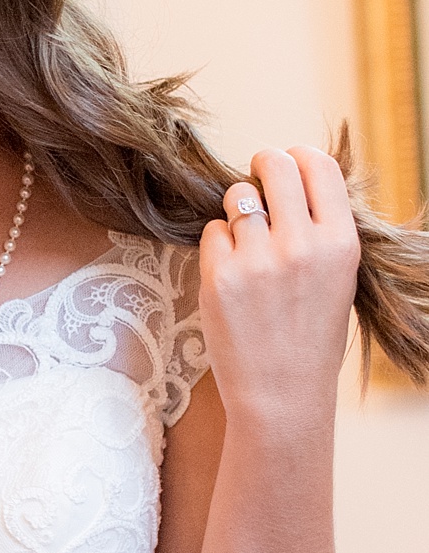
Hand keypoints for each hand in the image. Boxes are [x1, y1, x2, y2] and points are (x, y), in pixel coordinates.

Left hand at [199, 146, 359, 429]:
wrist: (281, 395)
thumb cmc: (311, 335)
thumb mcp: (339, 278)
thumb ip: (321, 229)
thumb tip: (294, 177)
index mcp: (340, 243)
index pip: (318, 165)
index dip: (298, 157)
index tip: (287, 164)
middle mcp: (302, 245)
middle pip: (273, 165)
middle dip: (262, 166)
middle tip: (257, 180)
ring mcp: (258, 259)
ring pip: (236, 196)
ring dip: (238, 208)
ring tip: (248, 240)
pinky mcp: (220, 276)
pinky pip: (212, 231)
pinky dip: (219, 245)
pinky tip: (232, 274)